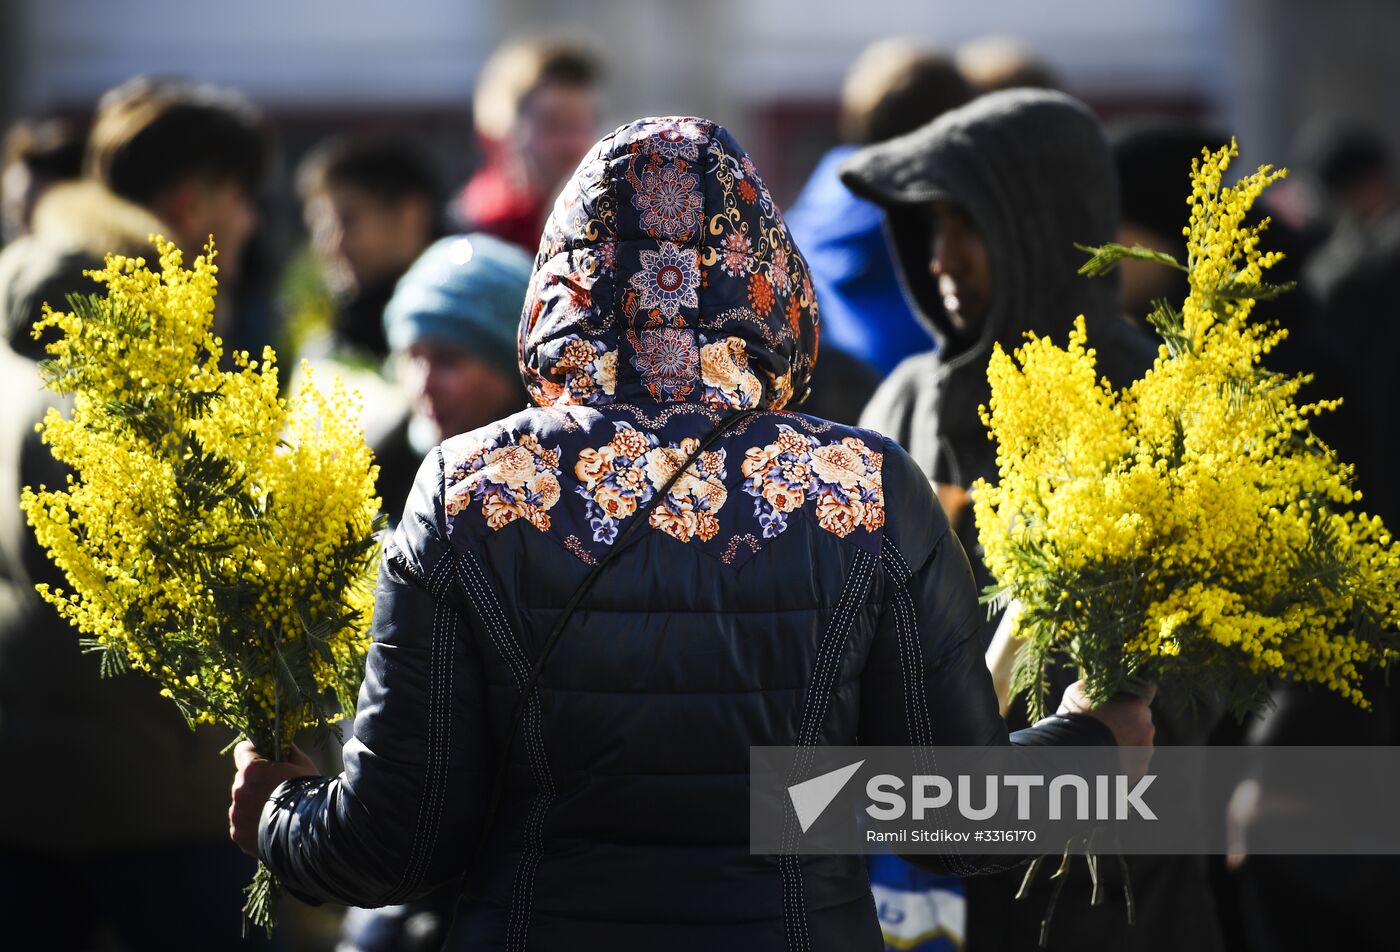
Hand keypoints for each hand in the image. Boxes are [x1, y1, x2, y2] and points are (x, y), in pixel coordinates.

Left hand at [229, 741, 318, 856]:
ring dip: (253, 803)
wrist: (311, 830)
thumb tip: (282, 743)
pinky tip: (270, 826)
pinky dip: (252, 823)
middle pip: (243, 779)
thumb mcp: (303, 764)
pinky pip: (241, 822)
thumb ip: (287, 751)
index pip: (243, 751)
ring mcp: (236, 812)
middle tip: (276, 790)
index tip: (264, 759)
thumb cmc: (310, 793)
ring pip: (242, 801)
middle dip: (256, 782)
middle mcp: (239, 789)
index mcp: (252, 768)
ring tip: (276, 812)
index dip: (255, 753)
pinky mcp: (237, 832)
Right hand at [1057, 679, 1155, 778]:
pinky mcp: (1139, 771)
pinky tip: (1108, 760)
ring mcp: (1145, 751)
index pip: (1148, 690)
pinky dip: (1125, 761)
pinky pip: (1135, 762)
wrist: (1070, 755)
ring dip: (1128, 741)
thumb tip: (1098, 682)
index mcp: (1137, 705)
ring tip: (1106, 745)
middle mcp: (1147, 728)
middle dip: (1130, 720)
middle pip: (1143, 719)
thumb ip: (1095, 686)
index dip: (1134, 693)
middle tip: (1108, 725)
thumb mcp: (1078, 692)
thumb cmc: (1073, 719)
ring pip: (1141, 742)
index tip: (1125, 697)